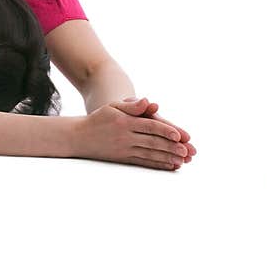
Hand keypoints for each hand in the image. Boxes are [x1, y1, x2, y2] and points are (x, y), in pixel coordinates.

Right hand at [72, 97, 189, 169]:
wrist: (79, 137)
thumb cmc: (98, 118)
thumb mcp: (113, 106)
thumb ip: (132, 105)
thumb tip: (149, 101)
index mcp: (125, 122)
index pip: (149, 126)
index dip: (165, 130)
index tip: (179, 135)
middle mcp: (125, 137)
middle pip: (152, 142)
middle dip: (171, 147)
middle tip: (187, 151)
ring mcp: (124, 149)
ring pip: (150, 154)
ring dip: (168, 158)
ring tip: (183, 160)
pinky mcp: (123, 158)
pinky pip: (143, 162)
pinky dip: (158, 164)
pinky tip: (169, 165)